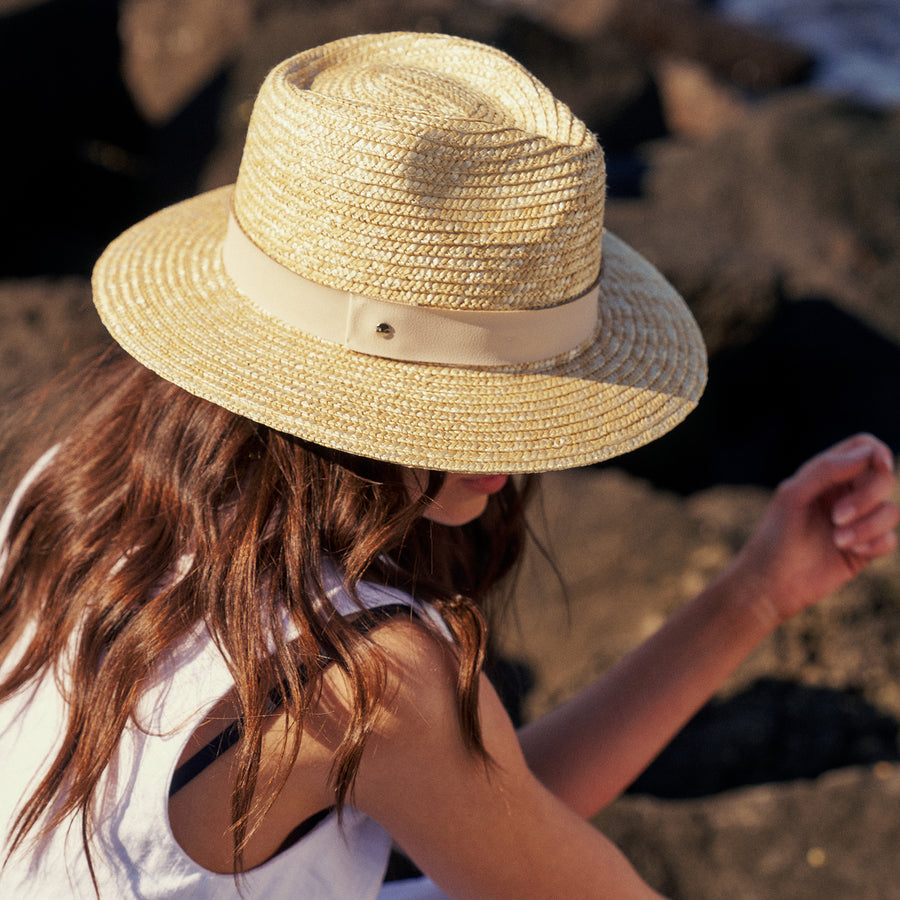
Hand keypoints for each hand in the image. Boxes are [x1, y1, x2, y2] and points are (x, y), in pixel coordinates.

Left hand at [730, 433, 897, 624]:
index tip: (880, 465)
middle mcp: (846, 495)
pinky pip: (890, 539)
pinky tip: (848, 551)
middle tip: (835, 517)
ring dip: (868, 525)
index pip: (864, 449)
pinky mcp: (865, 549)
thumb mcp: (793, 495)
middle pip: (884, 478)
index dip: (877, 452)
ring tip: (837, 540)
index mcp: (827, 476)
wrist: (772, 582)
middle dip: (867, 497)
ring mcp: (858, 522)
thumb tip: (870, 452)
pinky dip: (874, 543)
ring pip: (891, 510)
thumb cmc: (776, 535)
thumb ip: (826, 469)